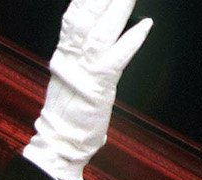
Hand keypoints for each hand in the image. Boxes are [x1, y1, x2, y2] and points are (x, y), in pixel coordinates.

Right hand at [22, 0, 151, 179]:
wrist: (56, 143)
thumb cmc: (65, 116)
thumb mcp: (68, 79)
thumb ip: (78, 58)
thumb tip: (91, 40)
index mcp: (63, 56)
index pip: (73, 17)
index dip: (83, 0)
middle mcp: (70, 58)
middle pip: (86, 16)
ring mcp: (83, 70)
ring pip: (102, 31)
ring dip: (118, 8)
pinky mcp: (97, 85)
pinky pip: (116, 58)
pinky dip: (131, 40)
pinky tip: (145, 25)